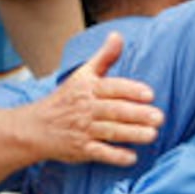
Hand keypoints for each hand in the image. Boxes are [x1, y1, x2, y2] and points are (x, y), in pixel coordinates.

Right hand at [32, 32, 162, 166]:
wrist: (34, 127)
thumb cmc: (65, 99)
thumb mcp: (82, 75)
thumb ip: (104, 57)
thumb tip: (118, 35)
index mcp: (88, 89)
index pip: (112, 88)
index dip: (131, 90)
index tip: (150, 94)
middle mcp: (86, 109)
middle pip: (114, 111)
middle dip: (137, 114)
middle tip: (160, 117)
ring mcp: (83, 130)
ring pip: (110, 132)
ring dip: (131, 134)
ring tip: (153, 135)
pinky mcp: (81, 149)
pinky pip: (99, 153)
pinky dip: (114, 156)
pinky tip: (132, 158)